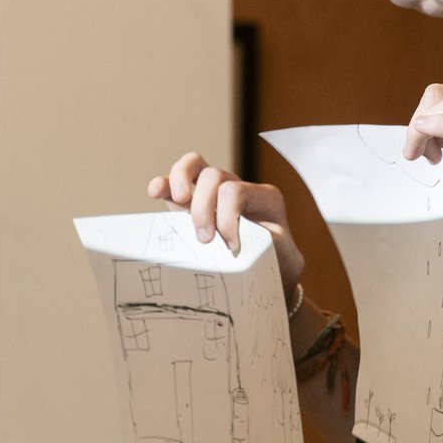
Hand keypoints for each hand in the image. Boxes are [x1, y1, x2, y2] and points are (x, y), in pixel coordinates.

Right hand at [146, 151, 304, 302]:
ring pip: (194, 165)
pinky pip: (175, 184)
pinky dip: (164, 184)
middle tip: (204, 239)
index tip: (231, 247)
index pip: (235, 192)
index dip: (227, 218)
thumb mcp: (286, 260)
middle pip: (213, 176)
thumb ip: (275, 246)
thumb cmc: (277, 268)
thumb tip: (250, 240)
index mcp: (264, 198)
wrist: (268, 277)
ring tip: (179, 200)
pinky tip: (155, 190)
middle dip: (203, 208)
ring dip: (180, 181)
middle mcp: (238, 188)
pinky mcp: (193, 205)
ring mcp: (215, 194)